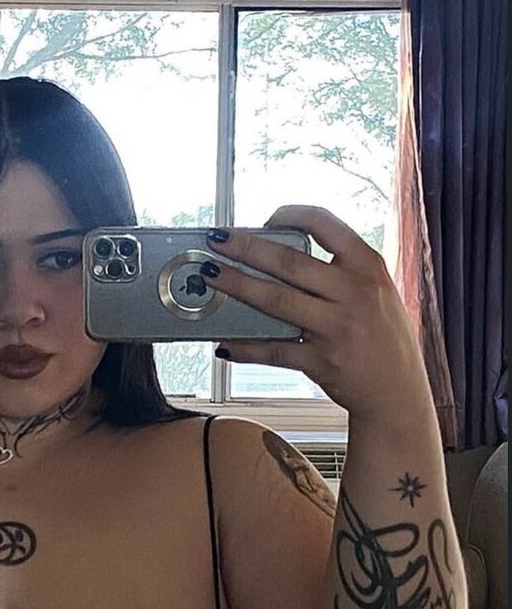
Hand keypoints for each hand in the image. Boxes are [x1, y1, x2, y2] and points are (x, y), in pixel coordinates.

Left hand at [201, 205, 433, 422]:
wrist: (399, 392)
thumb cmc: (382, 338)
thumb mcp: (376, 292)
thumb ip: (339, 273)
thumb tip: (280, 257)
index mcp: (367, 267)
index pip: (325, 224)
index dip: (290, 215)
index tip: (265, 219)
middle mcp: (353, 292)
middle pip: (288, 261)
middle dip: (245, 247)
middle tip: (216, 240)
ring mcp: (336, 327)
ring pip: (275, 300)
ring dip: (237, 285)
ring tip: (210, 276)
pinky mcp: (321, 361)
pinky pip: (273, 349)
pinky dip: (245, 347)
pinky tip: (225, 343)